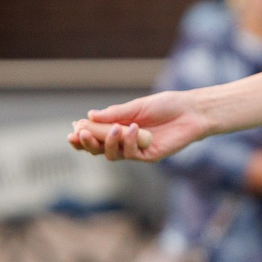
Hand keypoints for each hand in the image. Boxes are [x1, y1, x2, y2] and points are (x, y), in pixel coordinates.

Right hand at [69, 90, 211, 163]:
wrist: (190, 111)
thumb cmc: (165, 106)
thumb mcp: (136, 106)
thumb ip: (114, 114)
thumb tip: (89, 115)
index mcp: (119, 127)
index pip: (95, 136)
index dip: (82, 137)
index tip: (71, 132)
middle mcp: (125, 141)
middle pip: (99, 150)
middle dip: (87, 144)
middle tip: (80, 135)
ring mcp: (136, 150)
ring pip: (112, 155)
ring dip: (108, 143)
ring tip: (112, 129)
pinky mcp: (150, 156)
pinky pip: (132, 154)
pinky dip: (128, 142)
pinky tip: (132, 129)